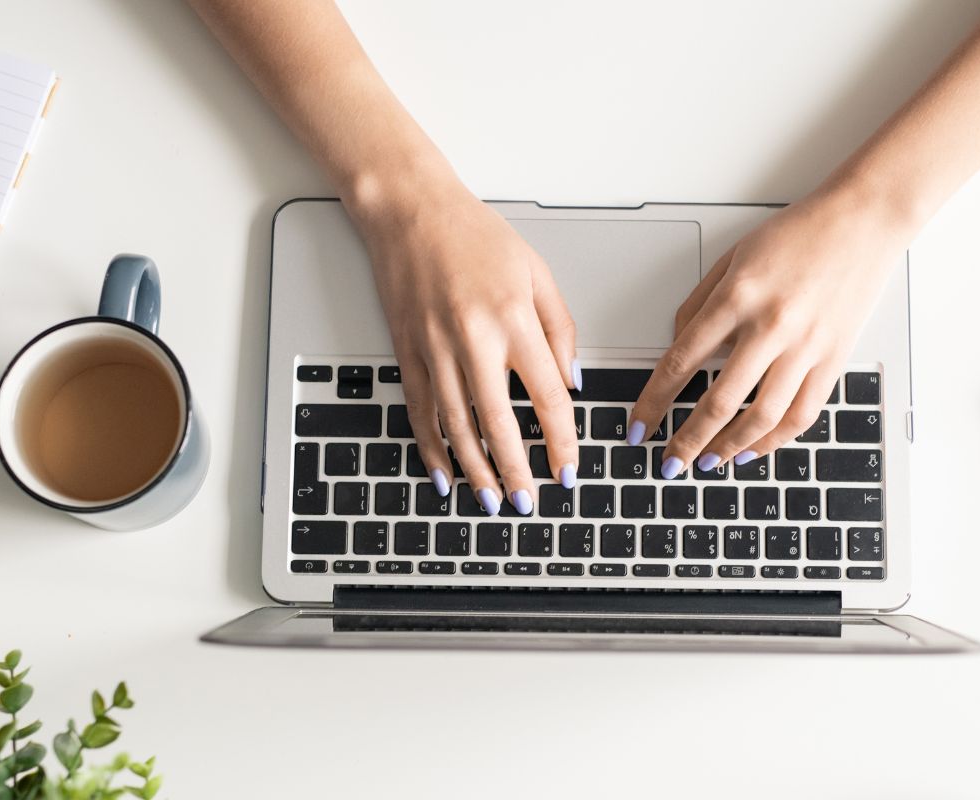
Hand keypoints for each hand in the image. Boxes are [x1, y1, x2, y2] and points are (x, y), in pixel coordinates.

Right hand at [351, 183, 579, 513]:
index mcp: (514, 321)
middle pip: (499, 424)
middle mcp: (473, 340)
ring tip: (492, 501)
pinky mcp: (407, 352)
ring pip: (457, 426)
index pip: (547, 398)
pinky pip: (421, 411)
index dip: (560, 441)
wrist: (411, 211)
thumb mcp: (538, 273)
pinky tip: (443, 473)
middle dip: (516, 471)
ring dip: (476, 470)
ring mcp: (434, 349)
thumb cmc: (477, 236)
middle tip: (529, 503)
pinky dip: (431, 448)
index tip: (567, 469)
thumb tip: (572, 384)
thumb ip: (561, 330)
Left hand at [629, 185, 907, 473]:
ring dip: (729, 449)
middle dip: (688, 441)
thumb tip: (677, 347)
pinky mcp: (833, 359)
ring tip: (708, 463)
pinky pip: (802, 414)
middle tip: (670, 462)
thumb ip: (699, 304)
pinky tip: (753, 450)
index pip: (681, 362)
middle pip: (718, 401)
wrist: (862, 222)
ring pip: (762, 417)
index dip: (654, 402)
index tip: (640, 426)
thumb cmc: (798, 234)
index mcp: (737, 297)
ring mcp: (805, 347)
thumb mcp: (732, 258)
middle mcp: (770, 326)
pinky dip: (774, 441)